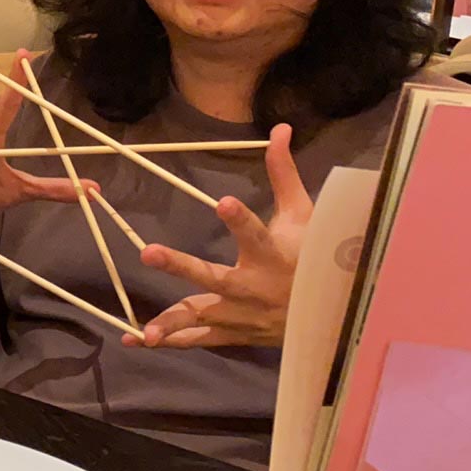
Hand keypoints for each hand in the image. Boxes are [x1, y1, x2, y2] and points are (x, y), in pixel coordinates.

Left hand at [124, 124, 310, 348]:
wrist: (335, 315)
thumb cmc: (313, 256)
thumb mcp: (303, 215)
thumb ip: (283, 174)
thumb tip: (279, 129)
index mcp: (273, 255)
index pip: (256, 234)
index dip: (241, 220)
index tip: (224, 202)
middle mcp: (255, 288)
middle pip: (214, 278)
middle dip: (182, 267)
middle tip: (148, 252)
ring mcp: (242, 315)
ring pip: (203, 316)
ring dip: (172, 322)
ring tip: (143, 329)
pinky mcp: (233, 334)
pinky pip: (197, 340)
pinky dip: (169, 341)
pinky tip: (135, 339)